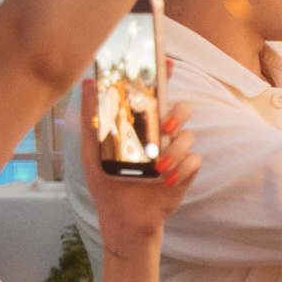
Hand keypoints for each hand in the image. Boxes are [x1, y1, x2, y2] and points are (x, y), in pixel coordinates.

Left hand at [76, 79, 197, 242]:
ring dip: (174, 150)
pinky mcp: (186, 171)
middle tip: (165, 125)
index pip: (156, 94)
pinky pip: (195, 160)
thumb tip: (86, 84)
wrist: (123, 218)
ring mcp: (176, 152)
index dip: (163, 76)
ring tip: (157, 167)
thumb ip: (91, 117)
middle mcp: (162, 135)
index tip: (167, 63)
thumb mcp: (92, 149)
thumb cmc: (107, 183)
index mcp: (141, 125)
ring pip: (188, 136)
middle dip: (178, 113)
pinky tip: (166, 180)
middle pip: (183, 109)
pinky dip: (182, 168)